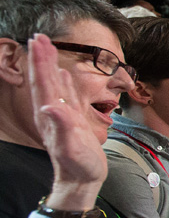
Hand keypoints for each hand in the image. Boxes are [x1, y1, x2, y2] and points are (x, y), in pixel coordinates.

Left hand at [29, 35, 108, 212]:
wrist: (80, 180)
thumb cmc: (78, 165)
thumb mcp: (71, 147)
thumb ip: (62, 126)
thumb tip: (51, 106)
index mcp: (52, 114)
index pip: (43, 82)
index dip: (41, 62)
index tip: (38, 42)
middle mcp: (52, 111)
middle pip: (45, 79)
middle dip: (41, 58)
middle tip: (39, 37)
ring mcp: (60, 115)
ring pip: (52, 84)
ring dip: (48, 66)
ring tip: (47, 48)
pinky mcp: (70, 120)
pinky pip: (64, 95)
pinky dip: (62, 82)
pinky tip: (62, 74)